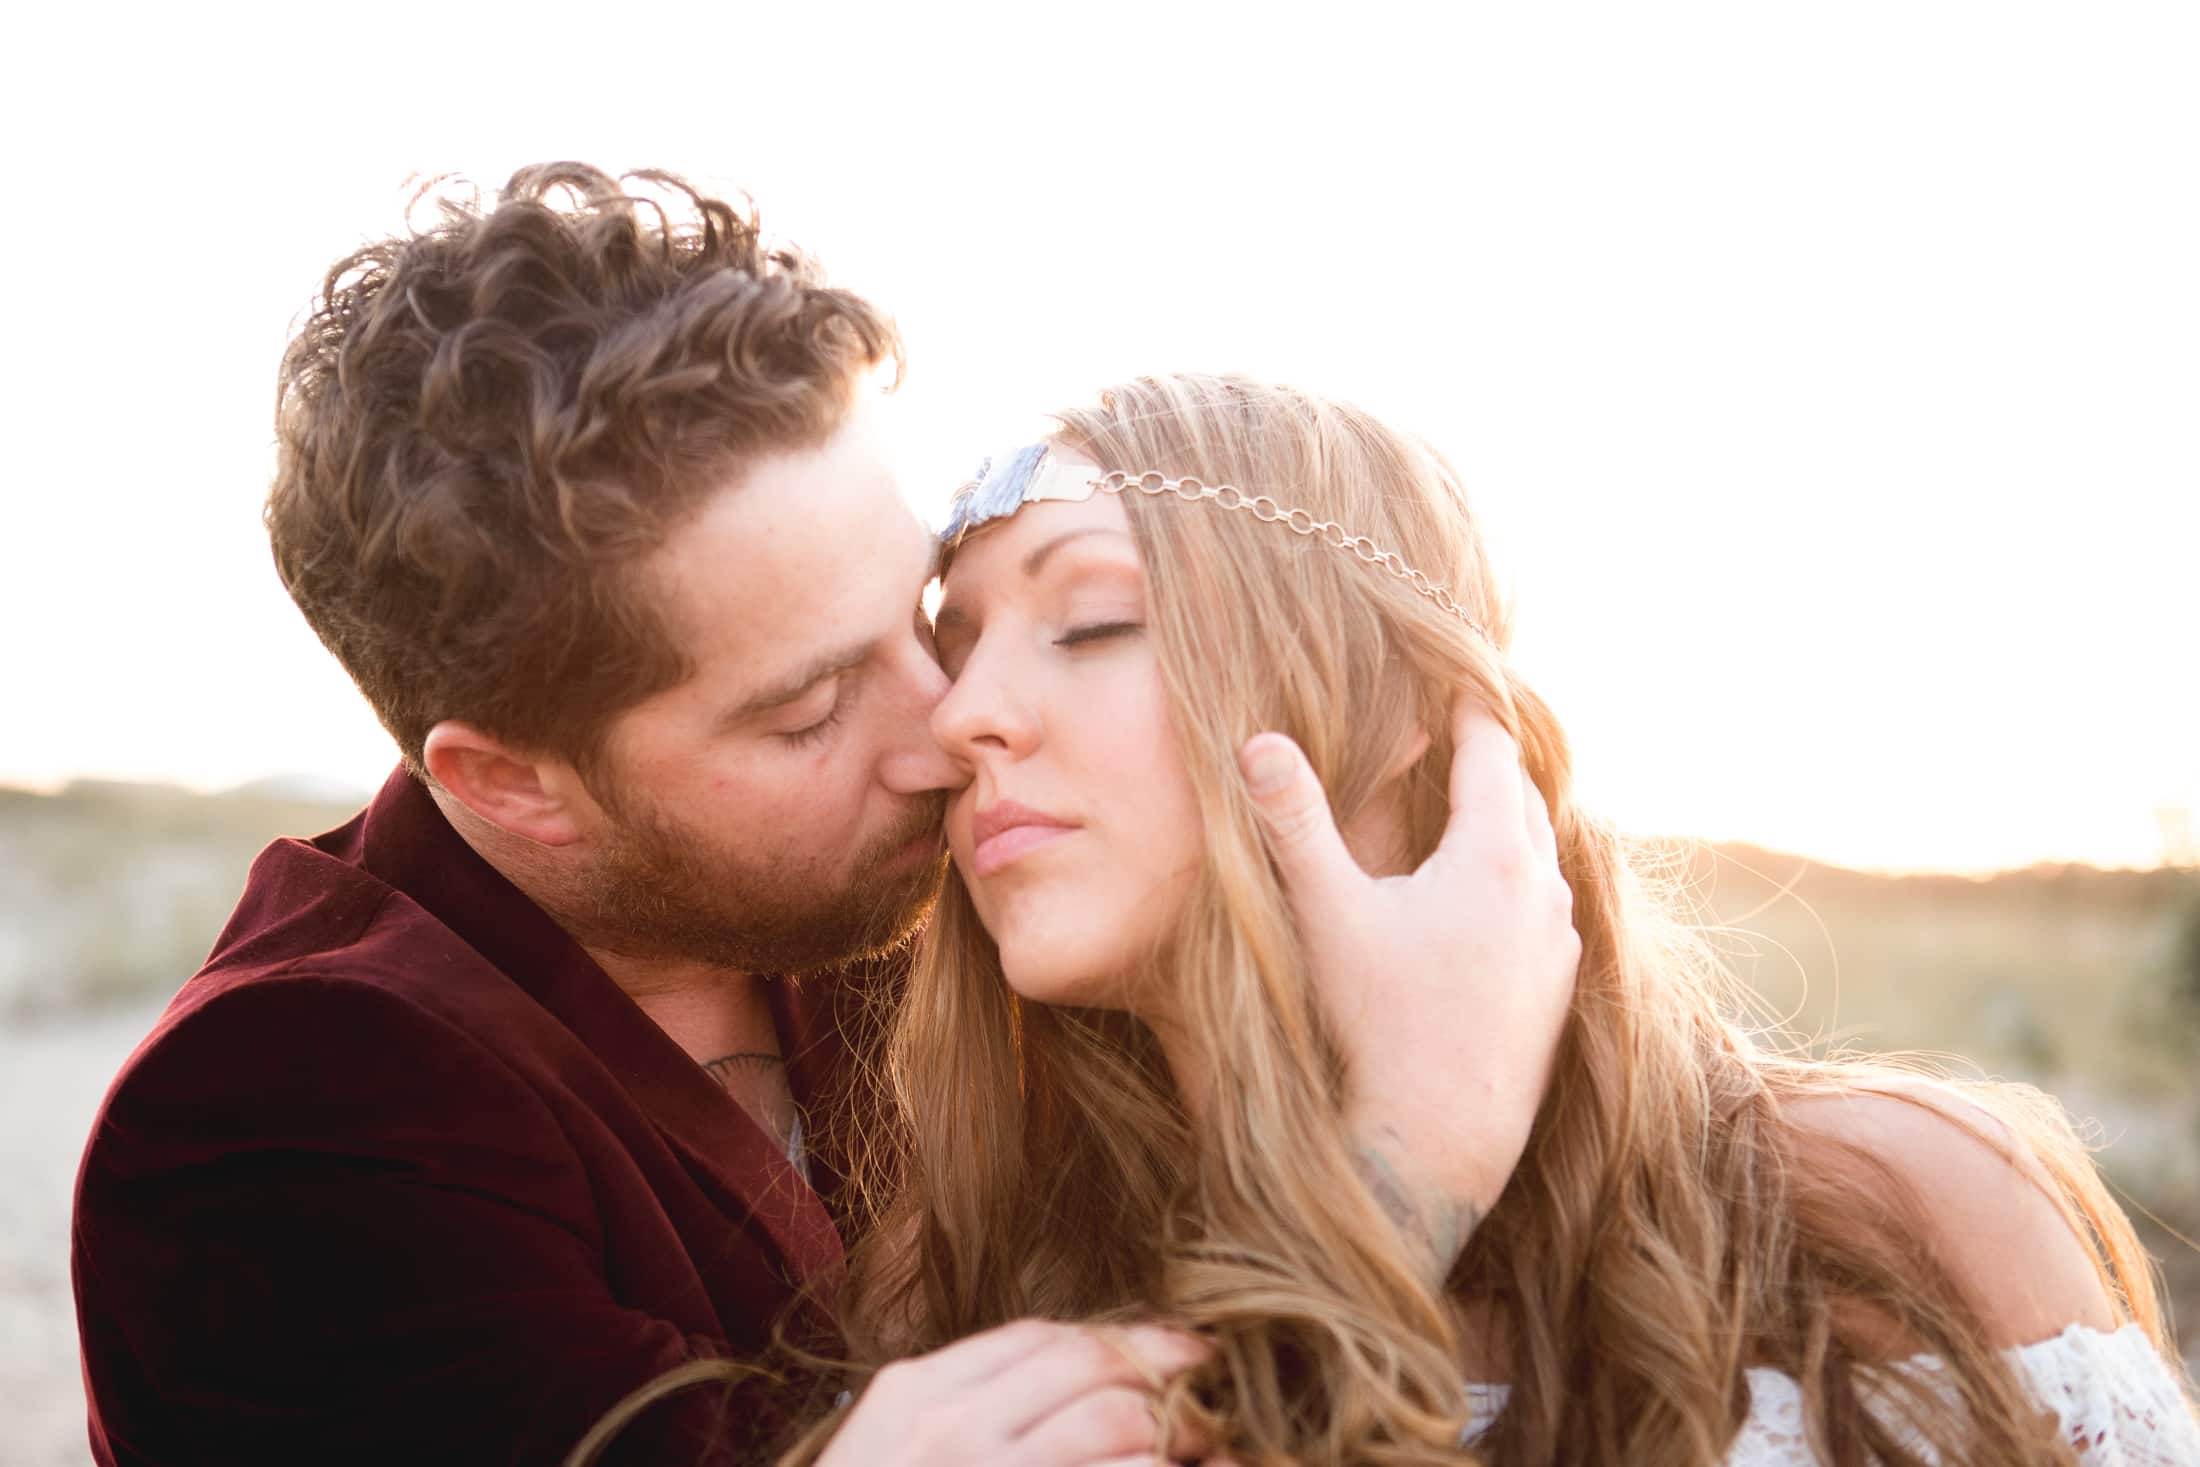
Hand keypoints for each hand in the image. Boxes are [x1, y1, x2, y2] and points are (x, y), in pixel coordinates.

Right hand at [817, 1320, 1214, 1466]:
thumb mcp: (891, 1445)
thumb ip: (962, 1404)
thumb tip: (1067, 1374)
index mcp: (915, 1394)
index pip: (1039, 1338)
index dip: (1118, 1335)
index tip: (1168, 1346)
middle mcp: (950, 1431)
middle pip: (1086, 1367)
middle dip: (1163, 1368)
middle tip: (1206, 1380)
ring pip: (1113, 1423)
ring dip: (1175, 1429)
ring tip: (1204, 1444)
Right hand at [1239, 696, 1579, 1279]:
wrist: (1432, 1150)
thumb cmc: (1374, 1026)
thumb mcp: (1324, 914)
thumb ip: (1293, 822)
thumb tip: (1257, 740)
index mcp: (1495, 857)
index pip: (1492, 750)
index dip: (1470, 705)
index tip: (1454, 670)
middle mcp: (1543, 893)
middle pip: (1524, 798)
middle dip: (1489, 759)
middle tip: (1459, 725)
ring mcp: (1555, 948)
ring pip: (1540, 858)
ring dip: (1505, 823)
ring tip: (1467, 805)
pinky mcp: (1553, 995)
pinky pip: (1542, 911)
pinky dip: (1515, 882)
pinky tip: (1478, 902)